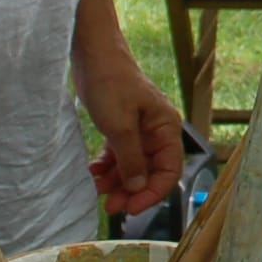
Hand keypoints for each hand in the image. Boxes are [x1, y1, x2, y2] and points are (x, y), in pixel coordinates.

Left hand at [78, 50, 185, 217]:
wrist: (92, 53)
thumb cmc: (110, 82)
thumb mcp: (120, 126)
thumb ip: (131, 160)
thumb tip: (140, 188)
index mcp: (166, 128)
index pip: (169, 171)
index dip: (152, 193)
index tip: (131, 208)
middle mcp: (157, 131)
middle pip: (150, 172)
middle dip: (131, 190)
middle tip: (111, 207)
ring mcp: (139, 130)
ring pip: (132, 166)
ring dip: (116, 181)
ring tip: (98, 191)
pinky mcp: (121, 126)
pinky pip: (119, 155)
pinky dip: (108, 167)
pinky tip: (94, 173)